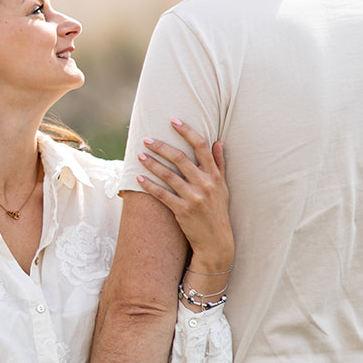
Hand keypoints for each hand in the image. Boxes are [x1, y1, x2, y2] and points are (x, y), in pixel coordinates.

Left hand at [137, 120, 231, 281]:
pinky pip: (162, 195)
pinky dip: (149, 185)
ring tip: (139, 155)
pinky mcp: (182, 211)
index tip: (173, 120)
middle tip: (146, 139)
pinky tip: (139, 178)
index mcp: (215, 176)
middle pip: (181, 158)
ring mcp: (194, 198)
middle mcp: (206, 184)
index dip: (187, 131)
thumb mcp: (223, 187)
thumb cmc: (218, 212)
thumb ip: (219, 164)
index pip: (202, 146)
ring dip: (152, 164)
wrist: (216, 242)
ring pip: (169, 176)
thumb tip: (218, 141)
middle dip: (161, 147)